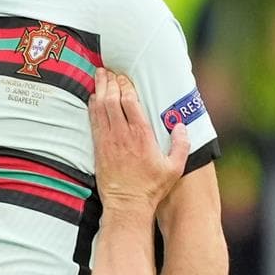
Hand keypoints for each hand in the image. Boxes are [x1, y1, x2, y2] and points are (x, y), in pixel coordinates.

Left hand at [89, 67, 188, 210]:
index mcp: (142, 136)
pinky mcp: (98, 148)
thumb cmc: (151, 187)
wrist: (127, 205)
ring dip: (99, 89)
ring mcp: (108, 140)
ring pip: (100, 107)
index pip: (130, 103)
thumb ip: (181, 145)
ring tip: (99, 74)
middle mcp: (122, 135)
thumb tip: (182, 125)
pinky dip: (92, 106)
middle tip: (109, 69)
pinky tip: (93, 96)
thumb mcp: (174, 168)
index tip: (125, 77)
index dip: (126, 86)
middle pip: (112, 100)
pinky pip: (93, 121)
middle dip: (110, 82)